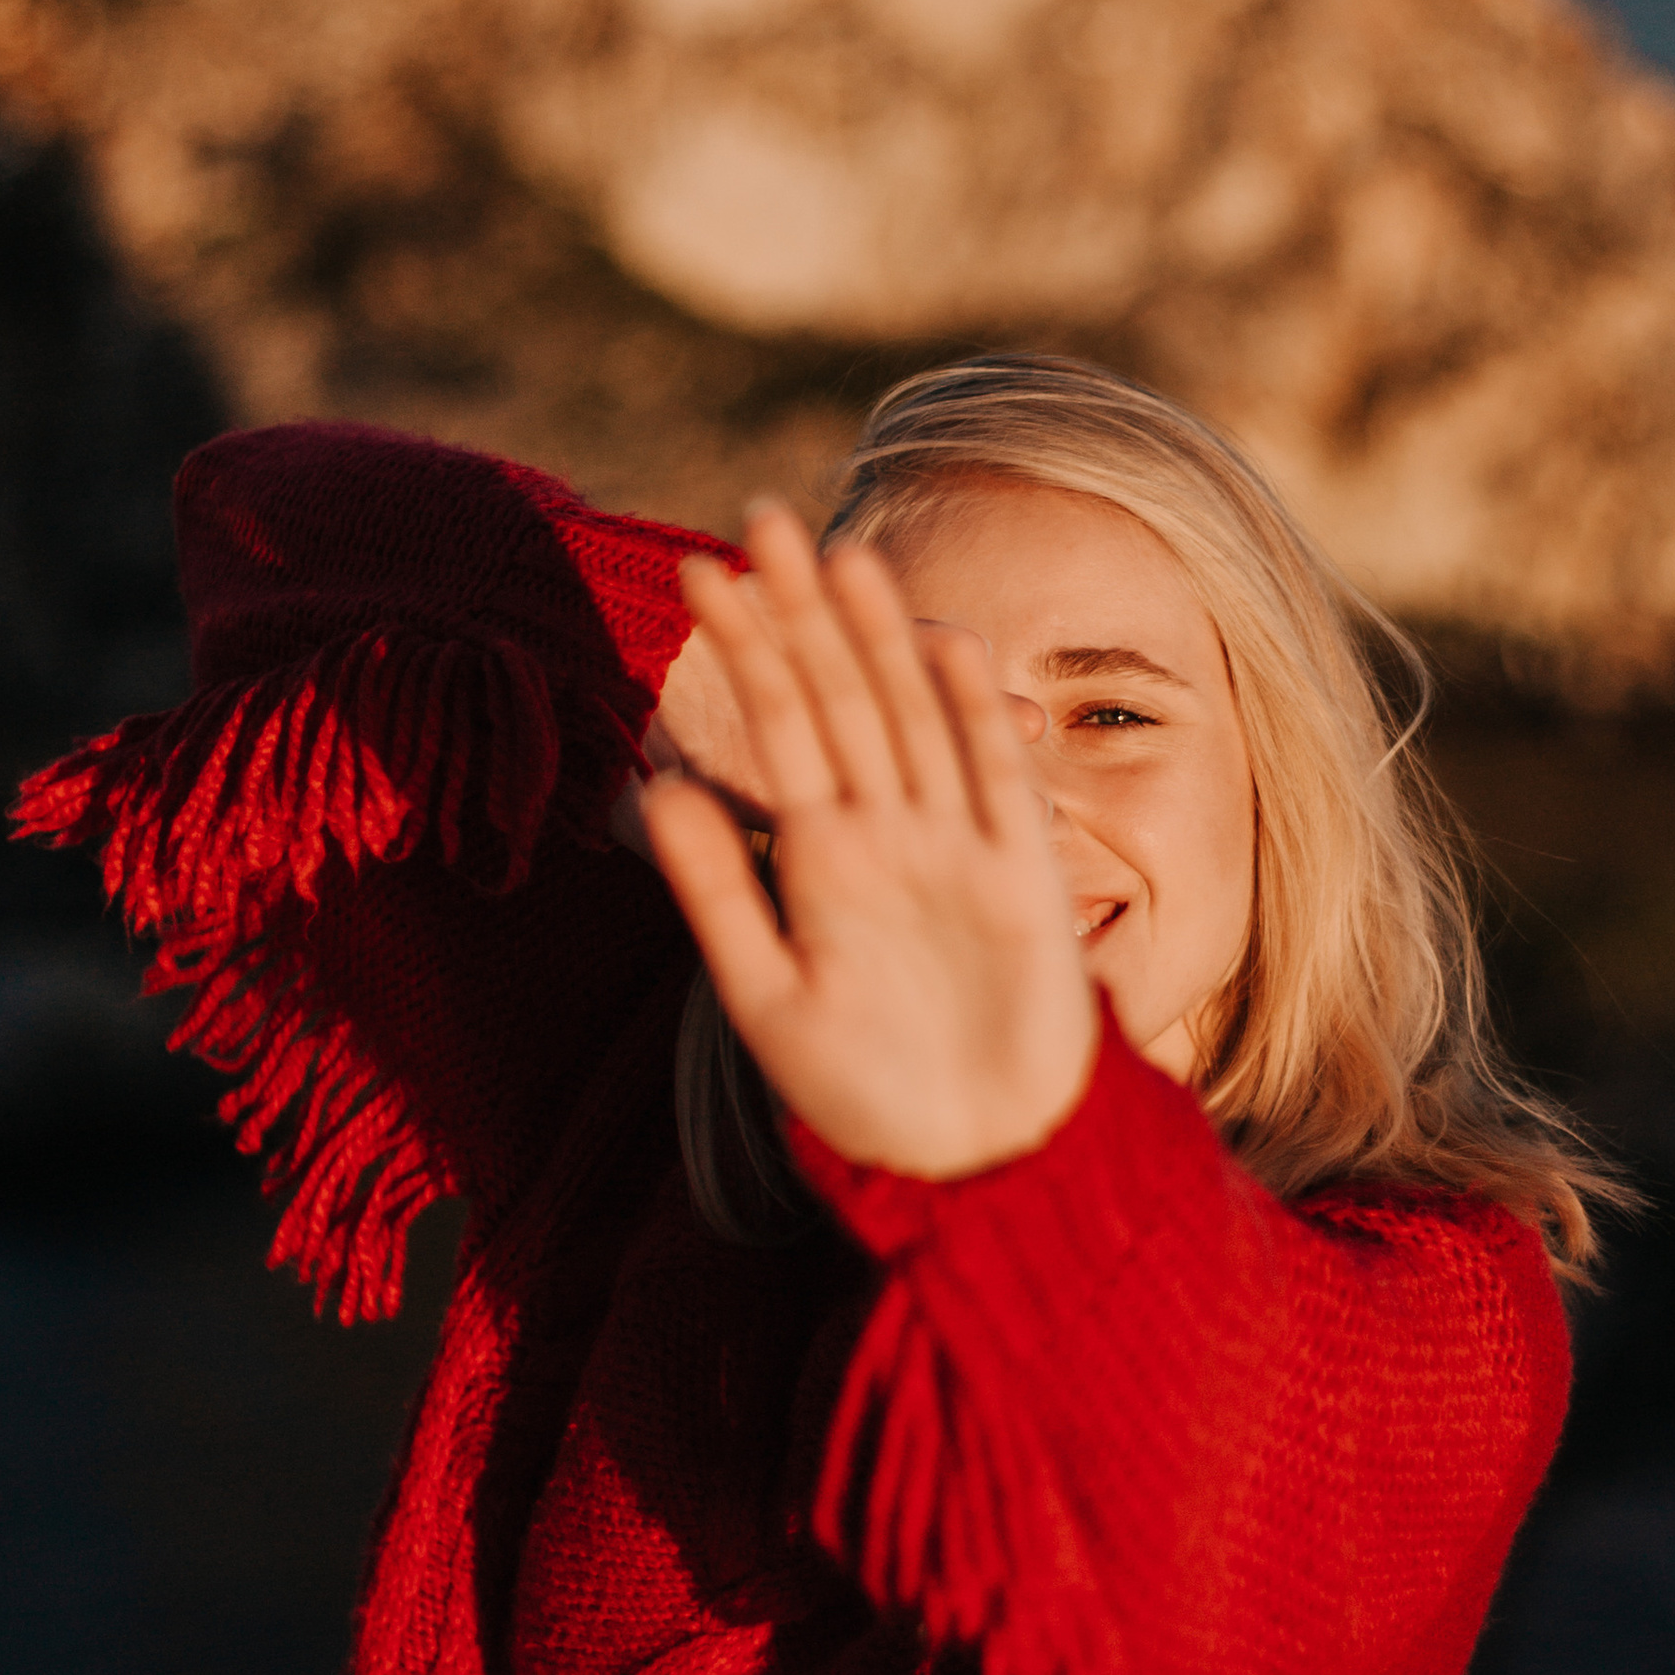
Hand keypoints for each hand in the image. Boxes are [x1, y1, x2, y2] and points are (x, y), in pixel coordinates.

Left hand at [635, 504, 1100, 1180]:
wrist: (974, 1158)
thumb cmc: (864, 1093)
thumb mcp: (763, 995)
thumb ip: (715, 891)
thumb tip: (652, 784)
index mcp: (821, 857)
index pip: (774, 728)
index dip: (745, 651)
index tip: (703, 574)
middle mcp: (888, 835)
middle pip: (839, 700)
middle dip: (802, 612)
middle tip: (762, 516)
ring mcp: (958, 847)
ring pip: (912, 718)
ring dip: (879, 639)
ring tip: (842, 556)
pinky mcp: (1023, 878)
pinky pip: (996, 782)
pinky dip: (972, 716)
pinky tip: (944, 647)